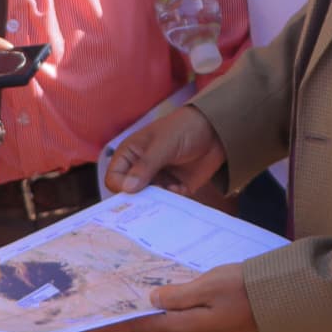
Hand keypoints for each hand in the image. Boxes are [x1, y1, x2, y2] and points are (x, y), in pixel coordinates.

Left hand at [97, 261, 255, 331]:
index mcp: (184, 327)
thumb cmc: (245, 289)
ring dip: (142, 315)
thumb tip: (151, 299)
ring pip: (163, 323)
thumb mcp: (209, 285)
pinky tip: (157, 300)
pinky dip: (161, 311)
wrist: (280, 302)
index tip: (88, 328)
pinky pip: (178, 319)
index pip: (139, 327)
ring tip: (123, 303)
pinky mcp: (211, 326)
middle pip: (148, 327)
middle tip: (101, 310)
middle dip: (124, 319)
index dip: (113, 326)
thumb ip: (177, 294)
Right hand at [102, 105, 227, 196]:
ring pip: (149, 202)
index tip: (135, 192)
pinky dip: (174, 201)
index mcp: (130, 154)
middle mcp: (141, 170)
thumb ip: (146, 165)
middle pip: (130, 194)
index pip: (114, 178)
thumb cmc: (185, 127)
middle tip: (152, 200)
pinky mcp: (175, 189)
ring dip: (158, 202)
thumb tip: (127, 188)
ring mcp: (158, 180)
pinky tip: (182, 189)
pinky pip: (169, 204)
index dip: (121, 187)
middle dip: (140, 200)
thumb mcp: (164, 144)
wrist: (216, 130)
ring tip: (170, 192)